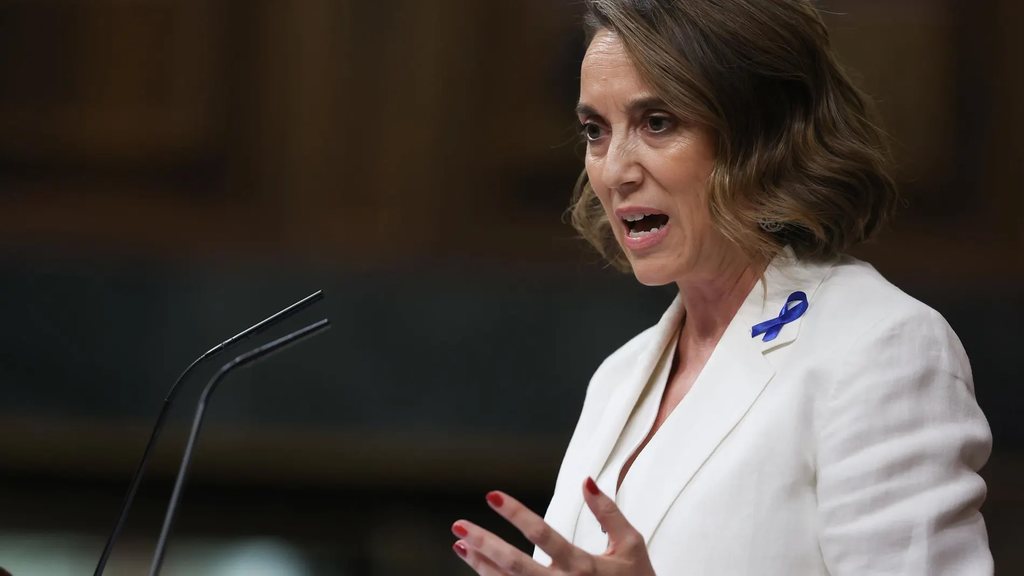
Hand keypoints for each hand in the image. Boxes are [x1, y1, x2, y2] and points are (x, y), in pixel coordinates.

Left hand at [451, 477, 655, 574]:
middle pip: (515, 564)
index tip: (491, 495)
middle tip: (459, 525)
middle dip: (484, 543)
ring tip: (461, 543)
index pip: (543, 534)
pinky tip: (478, 565)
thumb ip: (608, 513)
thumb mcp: (631, 545)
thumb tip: (587, 480)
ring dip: (481, 564)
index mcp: (585, 567)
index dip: (516, 514)